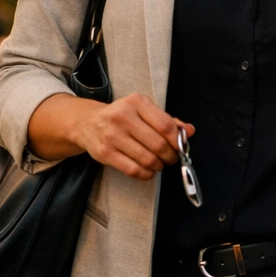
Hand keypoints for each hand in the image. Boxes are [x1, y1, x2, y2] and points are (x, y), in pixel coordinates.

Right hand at [29, 92, 191, 179]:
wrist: (87, 122)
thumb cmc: (120, 116)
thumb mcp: (143, 110)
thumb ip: (167, 120)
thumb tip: (189, 130)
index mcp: (136, 102)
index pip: (165, 124)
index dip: (177, 140)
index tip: (180, 146)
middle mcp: (123, 116)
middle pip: (158, 144)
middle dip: (170, 156)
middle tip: (170, 158)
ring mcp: (112, 135)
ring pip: (147, 159)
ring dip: (158, 166)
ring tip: (158, 163)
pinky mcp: (105, 153)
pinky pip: (133, 170)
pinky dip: (146, 174)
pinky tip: (147, 170)